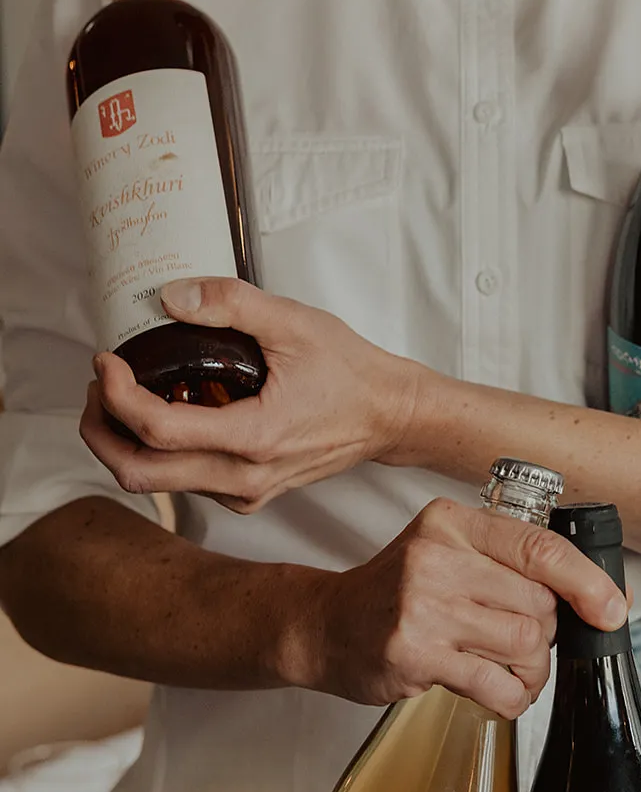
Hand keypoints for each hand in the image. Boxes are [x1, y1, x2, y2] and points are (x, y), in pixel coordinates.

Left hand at [80, 277, 421, 512]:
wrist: (389, 415)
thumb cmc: (350, 373)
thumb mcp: (293, 322)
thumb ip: (230, 304)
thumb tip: (171, 297)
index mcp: (253, 438)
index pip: (156, 431)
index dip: (116, 395)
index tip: (106, 361)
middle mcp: (244, 478)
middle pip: (138, 473)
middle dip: (101, 430)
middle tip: (102, 385)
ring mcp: (246, 493)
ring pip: (158, 483)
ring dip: (128, 443)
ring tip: (131, 394)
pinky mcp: (249, 494)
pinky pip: (186, 484)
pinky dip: (162, 453)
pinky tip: (174, 414)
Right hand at [294, 498, 629, 717]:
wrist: (324, 625)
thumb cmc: (396, 591)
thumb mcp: (450, 553)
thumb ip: (517, 566)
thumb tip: (609, 596)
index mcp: (452, 523)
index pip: (540, 547)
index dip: (587, 582)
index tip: (613, 609)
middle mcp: (437, 557)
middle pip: (538, 603)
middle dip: (547, 634)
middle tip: (525, 644)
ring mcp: (423, 606)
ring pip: (525, 643)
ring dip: (532, 670)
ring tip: (512, 672)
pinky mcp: (415, 654)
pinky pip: (496, 684)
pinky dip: (511, 697)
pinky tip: (497, 692)